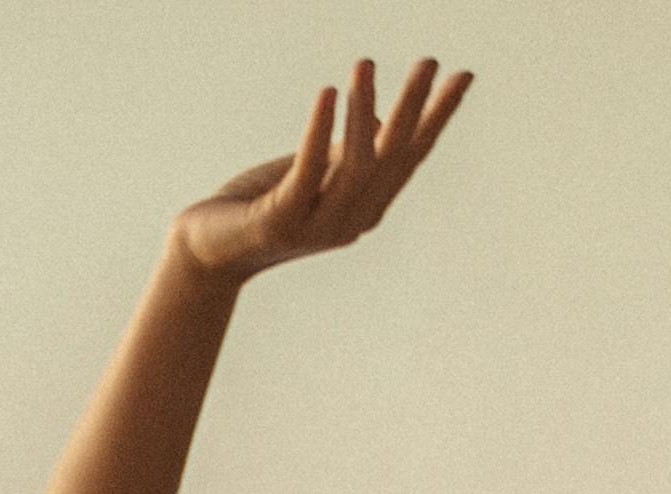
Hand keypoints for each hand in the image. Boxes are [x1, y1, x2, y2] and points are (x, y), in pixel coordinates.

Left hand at [170, 58, 470, 285]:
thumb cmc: (260, 207)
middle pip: (391, 157)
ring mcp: (317, 225)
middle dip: (413, 107)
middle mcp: (350, 221)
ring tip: (364, 64)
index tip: (463, 75)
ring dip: (362, 108)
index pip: (410, 156)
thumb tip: (377, 119)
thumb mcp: (311, 174)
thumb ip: (346, 152)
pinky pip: (307, 170)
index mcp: (365, 208)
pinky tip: (328, 94)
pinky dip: (319, 131)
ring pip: (355, 163)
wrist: (206, 255)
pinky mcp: (280, 221)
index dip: (438, 116)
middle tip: (429, 61)